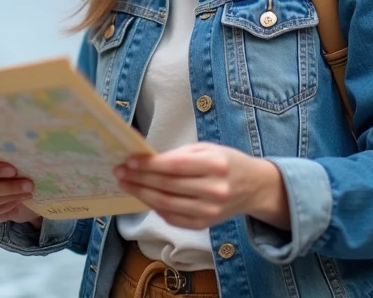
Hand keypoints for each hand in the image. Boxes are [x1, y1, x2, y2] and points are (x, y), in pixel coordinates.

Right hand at [0, 158, 41, 225]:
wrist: (8, 190)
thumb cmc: (6, 172)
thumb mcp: (7, 163)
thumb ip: (8, 160)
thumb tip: (22, 158)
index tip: (14, 170)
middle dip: (10, 187)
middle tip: (29, 185)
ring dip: (13, 197)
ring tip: (28, 192)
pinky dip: (10, 206)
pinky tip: (20, 200)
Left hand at [114, 142, 288, 230]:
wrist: (253, 187)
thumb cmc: (225, 162)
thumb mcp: (206, 149)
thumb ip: (177, 155)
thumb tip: (143, 158)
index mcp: (215, 165)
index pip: (175, 167)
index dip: (149, 166)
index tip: (129, 162)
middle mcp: (214, 190)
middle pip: (167, 186)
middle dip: (139, 179)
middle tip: (120, 172)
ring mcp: (210, 211)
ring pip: (166, 204)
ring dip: (142, 194)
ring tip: (126, 184)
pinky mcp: (204, 224)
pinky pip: (172, 217)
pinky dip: (155, 207)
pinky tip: (144, 197)